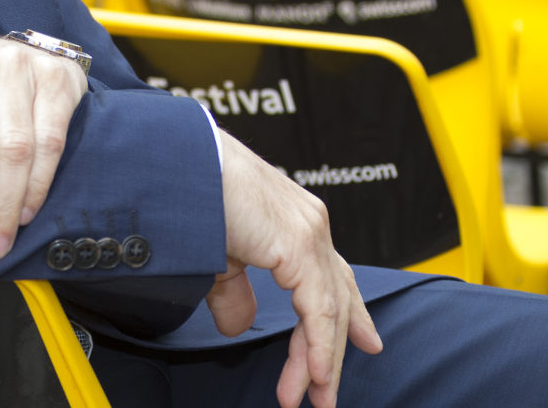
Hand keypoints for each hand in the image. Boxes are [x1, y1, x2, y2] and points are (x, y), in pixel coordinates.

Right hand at [206, 132, 380, 407]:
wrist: (180, 163)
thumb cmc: (194, 192)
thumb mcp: (218, 254)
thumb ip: (234, 292)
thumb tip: (237, 327)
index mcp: (296, 221)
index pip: (335, 276)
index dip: (351, 314)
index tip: (367, 343)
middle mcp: (311, 224)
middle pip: (337, 299)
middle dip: (332, 350)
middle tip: (326, 392)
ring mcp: (309, 233)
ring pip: (331, 309)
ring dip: (320, 360)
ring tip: (314, 397)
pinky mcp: (299, 246)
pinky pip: (318, 310)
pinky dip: (317, 346)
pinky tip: (313, 373)